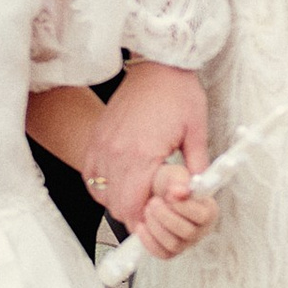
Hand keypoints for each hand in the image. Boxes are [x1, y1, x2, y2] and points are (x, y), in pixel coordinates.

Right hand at [85, 59, 208, 232]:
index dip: (144, 223)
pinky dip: (101, 185)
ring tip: (138, 195)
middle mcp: (117, 152)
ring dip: (118, 201)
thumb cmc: (177, 93)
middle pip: (116, 205)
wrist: (158, 64)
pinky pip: (90, 175)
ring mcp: (103, 145)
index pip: (133, 207)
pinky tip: (118, 182)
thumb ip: (196, 168)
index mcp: (142, 154)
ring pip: (101, 193)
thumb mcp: (197, 131)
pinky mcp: (97, 138)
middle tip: (152, 211)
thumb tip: (196, 193)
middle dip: (134, 215)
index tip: (156, 223)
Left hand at [132, 157, 217, 259]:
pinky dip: (148, 239)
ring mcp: (186, 243)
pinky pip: (161, 253)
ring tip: (148, 210)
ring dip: (155, 226)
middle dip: (165, 215)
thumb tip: (181, 191)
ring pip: (174, 244)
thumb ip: (179, 180)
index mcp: (208, 210)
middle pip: (188, 232)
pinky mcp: (170, 251)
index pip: (203, 216)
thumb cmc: (167, 184)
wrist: (150, 193)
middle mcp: (200, 229)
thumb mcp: (174, 175)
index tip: (170, 194)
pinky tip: (142, 225)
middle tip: (154, 201)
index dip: (184, 206)